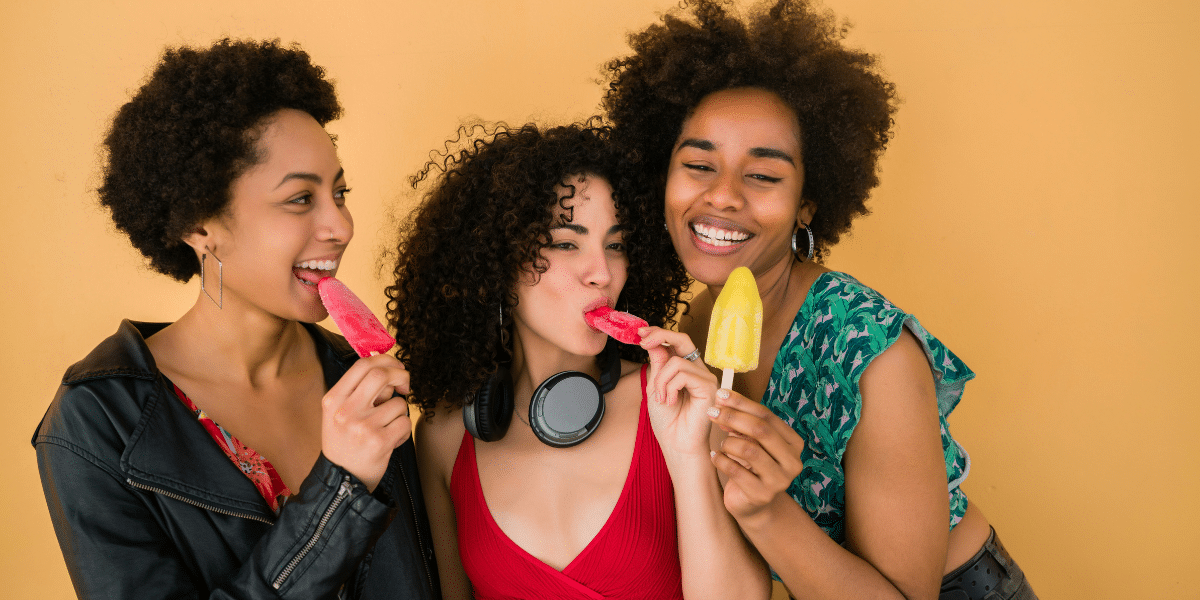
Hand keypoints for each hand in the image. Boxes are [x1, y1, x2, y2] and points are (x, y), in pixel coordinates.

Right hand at [321, 353, 411, 491]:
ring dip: (399, 413)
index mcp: (333, 399)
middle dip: (401, 375)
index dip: (385, 359)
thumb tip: (389, 366)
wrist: (340, 479)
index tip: (395, 367)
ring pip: (398, 403)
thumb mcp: (338, 413)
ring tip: (387, 427)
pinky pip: (405, 423)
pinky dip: (403, 430)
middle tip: (405, 386)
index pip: (362, 364)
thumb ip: (358, 390)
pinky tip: (390, 440)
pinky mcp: (379, 442)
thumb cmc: (344, 442)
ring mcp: (363, 426)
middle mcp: (345, 410)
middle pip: (381, 374)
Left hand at [638, 327, 719, 457]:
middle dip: (660, 335)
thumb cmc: (667, 421)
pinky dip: (670, 387)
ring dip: (661, 380)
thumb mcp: (655, 387)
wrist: (676, 444)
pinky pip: (683, 374)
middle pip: (683, 339)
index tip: (640, 333)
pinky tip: (670, 402)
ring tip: (661, 399)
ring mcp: (705, 378)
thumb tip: (653, 341)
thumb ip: (657, 365)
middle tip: (643, 341)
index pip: (675, 343)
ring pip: (676, 361)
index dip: (659, 333)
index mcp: (685, 369)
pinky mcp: (709, 387)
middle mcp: (697, 370)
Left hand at [707, 389, 805, 523]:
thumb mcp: (753, 442)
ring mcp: (779, 481)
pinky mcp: (762, 495)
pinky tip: (715, 457)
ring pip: (749, 450)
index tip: (721, 394)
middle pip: (761, 430)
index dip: (742, 403)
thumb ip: (743, 423)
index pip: (767, 416)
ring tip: (722, 445)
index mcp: (793, 443)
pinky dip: (721, 460)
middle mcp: (792, 462)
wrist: (752, 504)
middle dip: (733, 417)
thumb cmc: (752, 466)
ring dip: (729, 443)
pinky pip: (736, 470)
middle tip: (712, 412)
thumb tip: (723, 402)